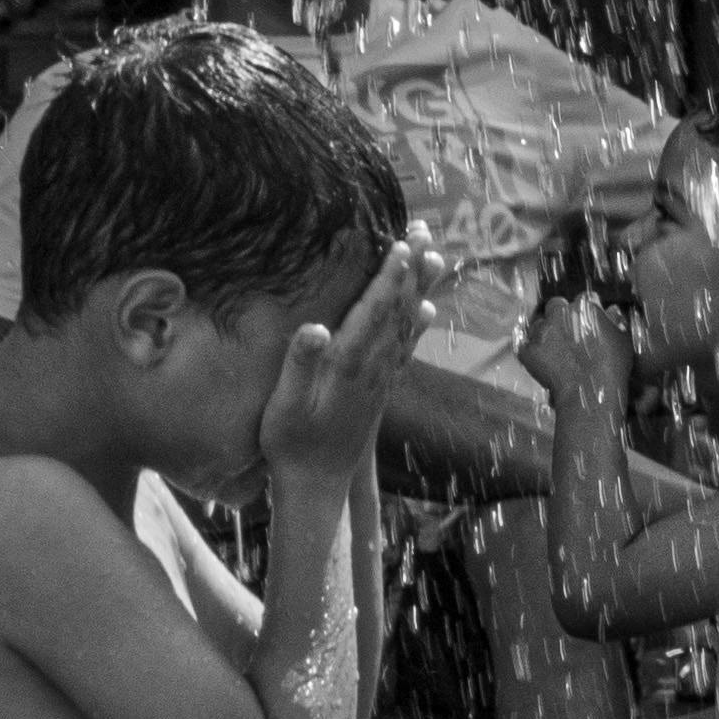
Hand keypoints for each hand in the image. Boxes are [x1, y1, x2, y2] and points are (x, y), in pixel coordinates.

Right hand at [261, 241, 424, 487]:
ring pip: (406, 326)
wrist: (316, 486)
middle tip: (424, 232)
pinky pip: (404, 351)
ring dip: (419, 290)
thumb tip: (314, 327)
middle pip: (398, 310)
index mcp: (349, 365)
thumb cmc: (291, 445)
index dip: (390, 277)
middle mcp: (372, 368)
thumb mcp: (284, 407)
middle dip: (411, 270)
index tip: (403, 244)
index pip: (375, 311)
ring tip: (433, 258)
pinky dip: (416, 327)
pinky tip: (425, 312)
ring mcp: (379, 380)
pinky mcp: (379, 391)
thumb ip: (299, 366)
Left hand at [520, 292, 631, 410]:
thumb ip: (616, 321)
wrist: (591, 392)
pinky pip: (525, 346)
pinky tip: (542, 361)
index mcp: (583, 307)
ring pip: (538, 324)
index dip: (585, 311)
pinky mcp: (528, 350)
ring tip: (555, 350)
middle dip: (561, 316)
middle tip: (569, 334)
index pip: (583, 299)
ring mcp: (541, 332)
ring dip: (545, 333)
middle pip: (556, 306)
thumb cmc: (612, 366)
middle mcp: (559, 314)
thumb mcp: (623, 340)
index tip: (588, 321)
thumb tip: (612, 310)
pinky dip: (532, 351)